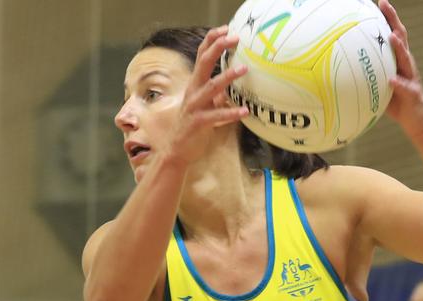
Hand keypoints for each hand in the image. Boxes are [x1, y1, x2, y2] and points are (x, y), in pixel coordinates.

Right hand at [164, 26, 248, 164]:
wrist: (177, 150)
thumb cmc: (193, 126)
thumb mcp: (206, 105)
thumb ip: (216, 94)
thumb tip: (231, 86)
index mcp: (195, 84)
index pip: (201, 56)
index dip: (212, 41)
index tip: (226, 29)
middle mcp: (193, 91)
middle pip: (204, 63)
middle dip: (218, 48)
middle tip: (234, 39)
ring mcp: (194, 106)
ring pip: (211, 87)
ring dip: (228, 77)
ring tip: (244, 69)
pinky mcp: (198, 123)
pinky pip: (216, 116)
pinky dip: (231, 113)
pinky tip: (245, 111)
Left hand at [379, 0, 422, 138]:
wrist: (418, 122)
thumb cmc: (398, 104)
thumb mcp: (381, 86)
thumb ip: (370, 75)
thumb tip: (345, 71)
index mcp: (399, 62)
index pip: (393, 35)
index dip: (387, 18)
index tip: (378, 3)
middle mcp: (407, 65)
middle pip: (401, 38)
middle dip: (393, 20)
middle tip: (384, 4)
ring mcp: (412, 78)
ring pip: (406, 59)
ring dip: (398, 47)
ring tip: (390, 36)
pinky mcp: (413, 93)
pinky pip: (404, 87)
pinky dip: (398, 82)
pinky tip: (391, 78)